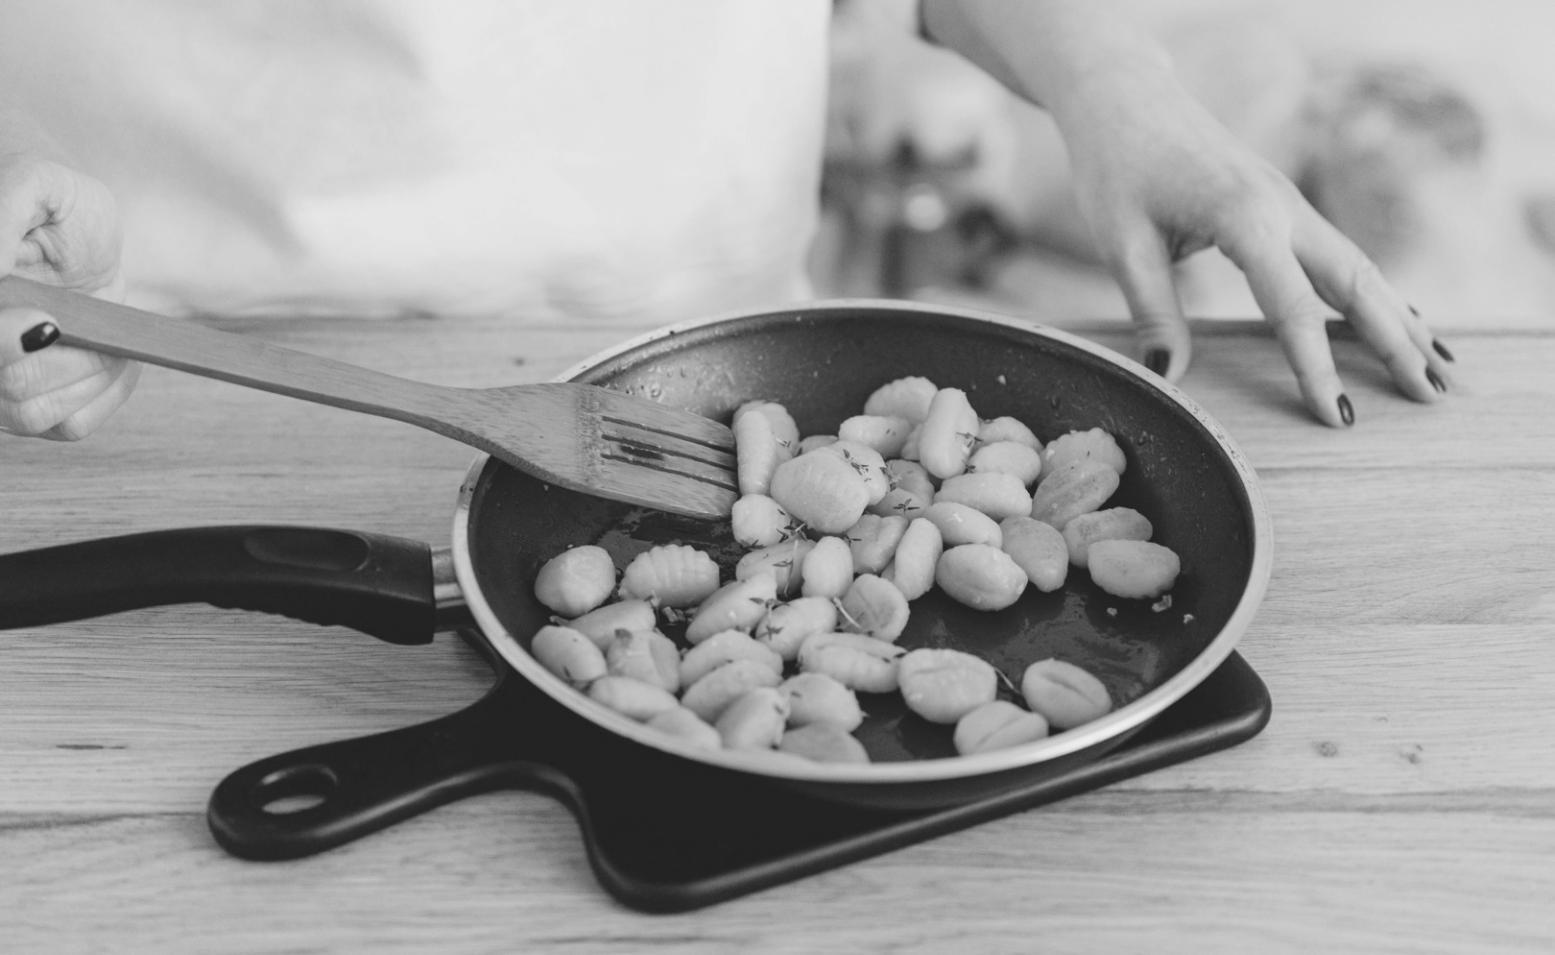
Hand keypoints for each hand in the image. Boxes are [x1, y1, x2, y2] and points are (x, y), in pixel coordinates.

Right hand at [0, 153, 138, 439]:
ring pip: (27, 413)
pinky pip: (66, 425)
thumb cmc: (53, 198)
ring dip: (83, 374)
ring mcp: (1, 379)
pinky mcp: (34, 400)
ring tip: (102, 331)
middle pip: (5, 387)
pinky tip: (114, 355)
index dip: (7, 341)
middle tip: (79, 318)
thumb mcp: (37, 184)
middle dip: (56, 358)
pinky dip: (103, 393)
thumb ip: (4, 210)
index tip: (49, 321)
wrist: (74, 225)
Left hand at [1056, 71, 1453, 426]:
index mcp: (1244, 218)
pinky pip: (1344, 254)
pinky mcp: (1287, 205)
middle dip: (1395, 343)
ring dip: (1401, 319)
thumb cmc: (1118, 170)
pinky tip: (1403, 321)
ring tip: (1437, 371)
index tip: (1339, 417)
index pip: (1292, 308)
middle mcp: (1284, 208)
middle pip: (1356, 283)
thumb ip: (1153, 311)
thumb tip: (1169, 377)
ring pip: (1362, 267)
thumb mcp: (1123, 243)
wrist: (1128, 101)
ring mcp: (1292, 204)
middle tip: (1430, 398)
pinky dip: (1378, 292)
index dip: (1317, 368)